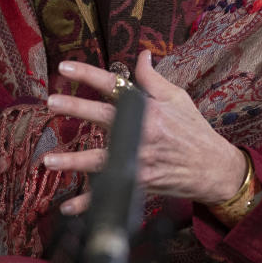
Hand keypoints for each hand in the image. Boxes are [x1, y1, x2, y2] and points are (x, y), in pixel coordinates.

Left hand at [43, 50, 247, 214]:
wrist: (213, 168)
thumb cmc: (194, 130)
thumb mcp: (177, 98)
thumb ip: (153, 79)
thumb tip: (141, 55)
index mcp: (149, 108)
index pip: (114, 85)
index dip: (89, 75)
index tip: (65, 66)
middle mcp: (142, 133)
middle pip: (104, 118)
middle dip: (77, 108)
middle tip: (52, 102)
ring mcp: (139, 160)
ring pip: (101, 161)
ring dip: (74, 162)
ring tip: (48, 160)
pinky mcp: (139, 182)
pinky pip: (110, 194)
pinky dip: (89, 204)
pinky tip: (67, 206)